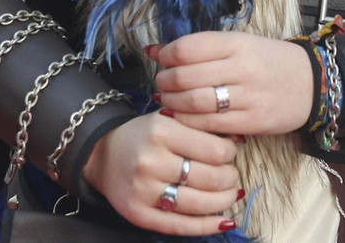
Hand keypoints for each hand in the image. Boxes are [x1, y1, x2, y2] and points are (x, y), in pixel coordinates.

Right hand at [83, 111, 240, 235]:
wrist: (103, 155)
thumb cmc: (144, 135)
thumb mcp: (170, 119)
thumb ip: (202, 125)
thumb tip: (241, 139)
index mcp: (161, 131)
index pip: (215, 150)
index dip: (230, 154)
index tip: (230, 153)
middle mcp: (151, 161)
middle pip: (211, 178)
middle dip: (230, 178)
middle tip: (231, 175)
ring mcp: (144, 191)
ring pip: (200, 204)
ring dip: (224, 201)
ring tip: (231, 194)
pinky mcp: (139, 214)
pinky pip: (181, 226)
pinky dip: (207, 226)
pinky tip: (224, 221)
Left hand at [151, 31, 312, 135]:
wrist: (311, 83)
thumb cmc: (269, 61)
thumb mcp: (241, 44)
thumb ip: (202, 47)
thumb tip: (155, 49)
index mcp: (238, 43)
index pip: (188, 48)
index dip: (166, 54)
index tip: (160, 58)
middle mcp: (243, 68)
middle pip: (186, 76)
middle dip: (165, 81)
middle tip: (161, 82)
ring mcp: (248, 96)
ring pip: (194, 102)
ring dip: (172, 102)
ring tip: (167, 99)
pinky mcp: (252, 121)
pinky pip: (209, 125)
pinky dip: (188, 122)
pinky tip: (183, 117)